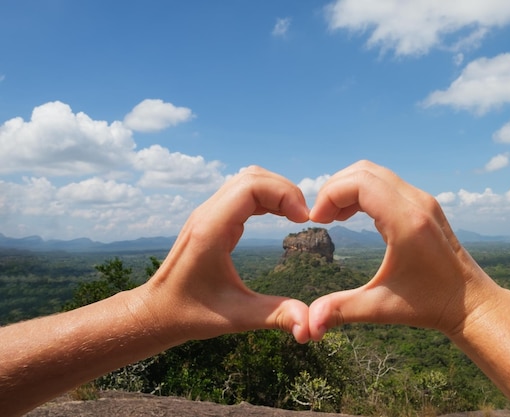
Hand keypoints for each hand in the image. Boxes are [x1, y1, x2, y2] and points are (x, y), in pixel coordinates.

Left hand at [138, 166, 310, 344]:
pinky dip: (266, 197)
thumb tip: (312, 326)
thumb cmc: (190, 314)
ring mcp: (208, 214)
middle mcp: (207, 214)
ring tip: (296, 215)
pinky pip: (242, 193)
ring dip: (276, 191)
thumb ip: (276, 316)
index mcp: (211, 230)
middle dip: (285, 190)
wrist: (157, 311)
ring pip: (247, 180)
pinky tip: (281, 215)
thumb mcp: (237, 318)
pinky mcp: (211, 219)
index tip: (303, 219)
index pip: (251, 186)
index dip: (284, 194)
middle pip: (252, 177)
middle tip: (304, 217)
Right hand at [308, 160, 499, 340]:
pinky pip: (387, 183)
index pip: (359, 183)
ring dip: (348, 188)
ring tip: (333, 217)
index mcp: (406, 223)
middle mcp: (417, 204)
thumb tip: (309, 323)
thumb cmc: (429, 305)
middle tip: (321, 218)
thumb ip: (342, 310)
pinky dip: (364, 191)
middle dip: (334, 189)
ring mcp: (423, 201)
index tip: (316, 221)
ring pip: (375, 173)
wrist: (471, 303)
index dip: (330, 195)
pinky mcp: (425, 205)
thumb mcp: (381, 308)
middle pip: (364, 171)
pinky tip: (353, 216)